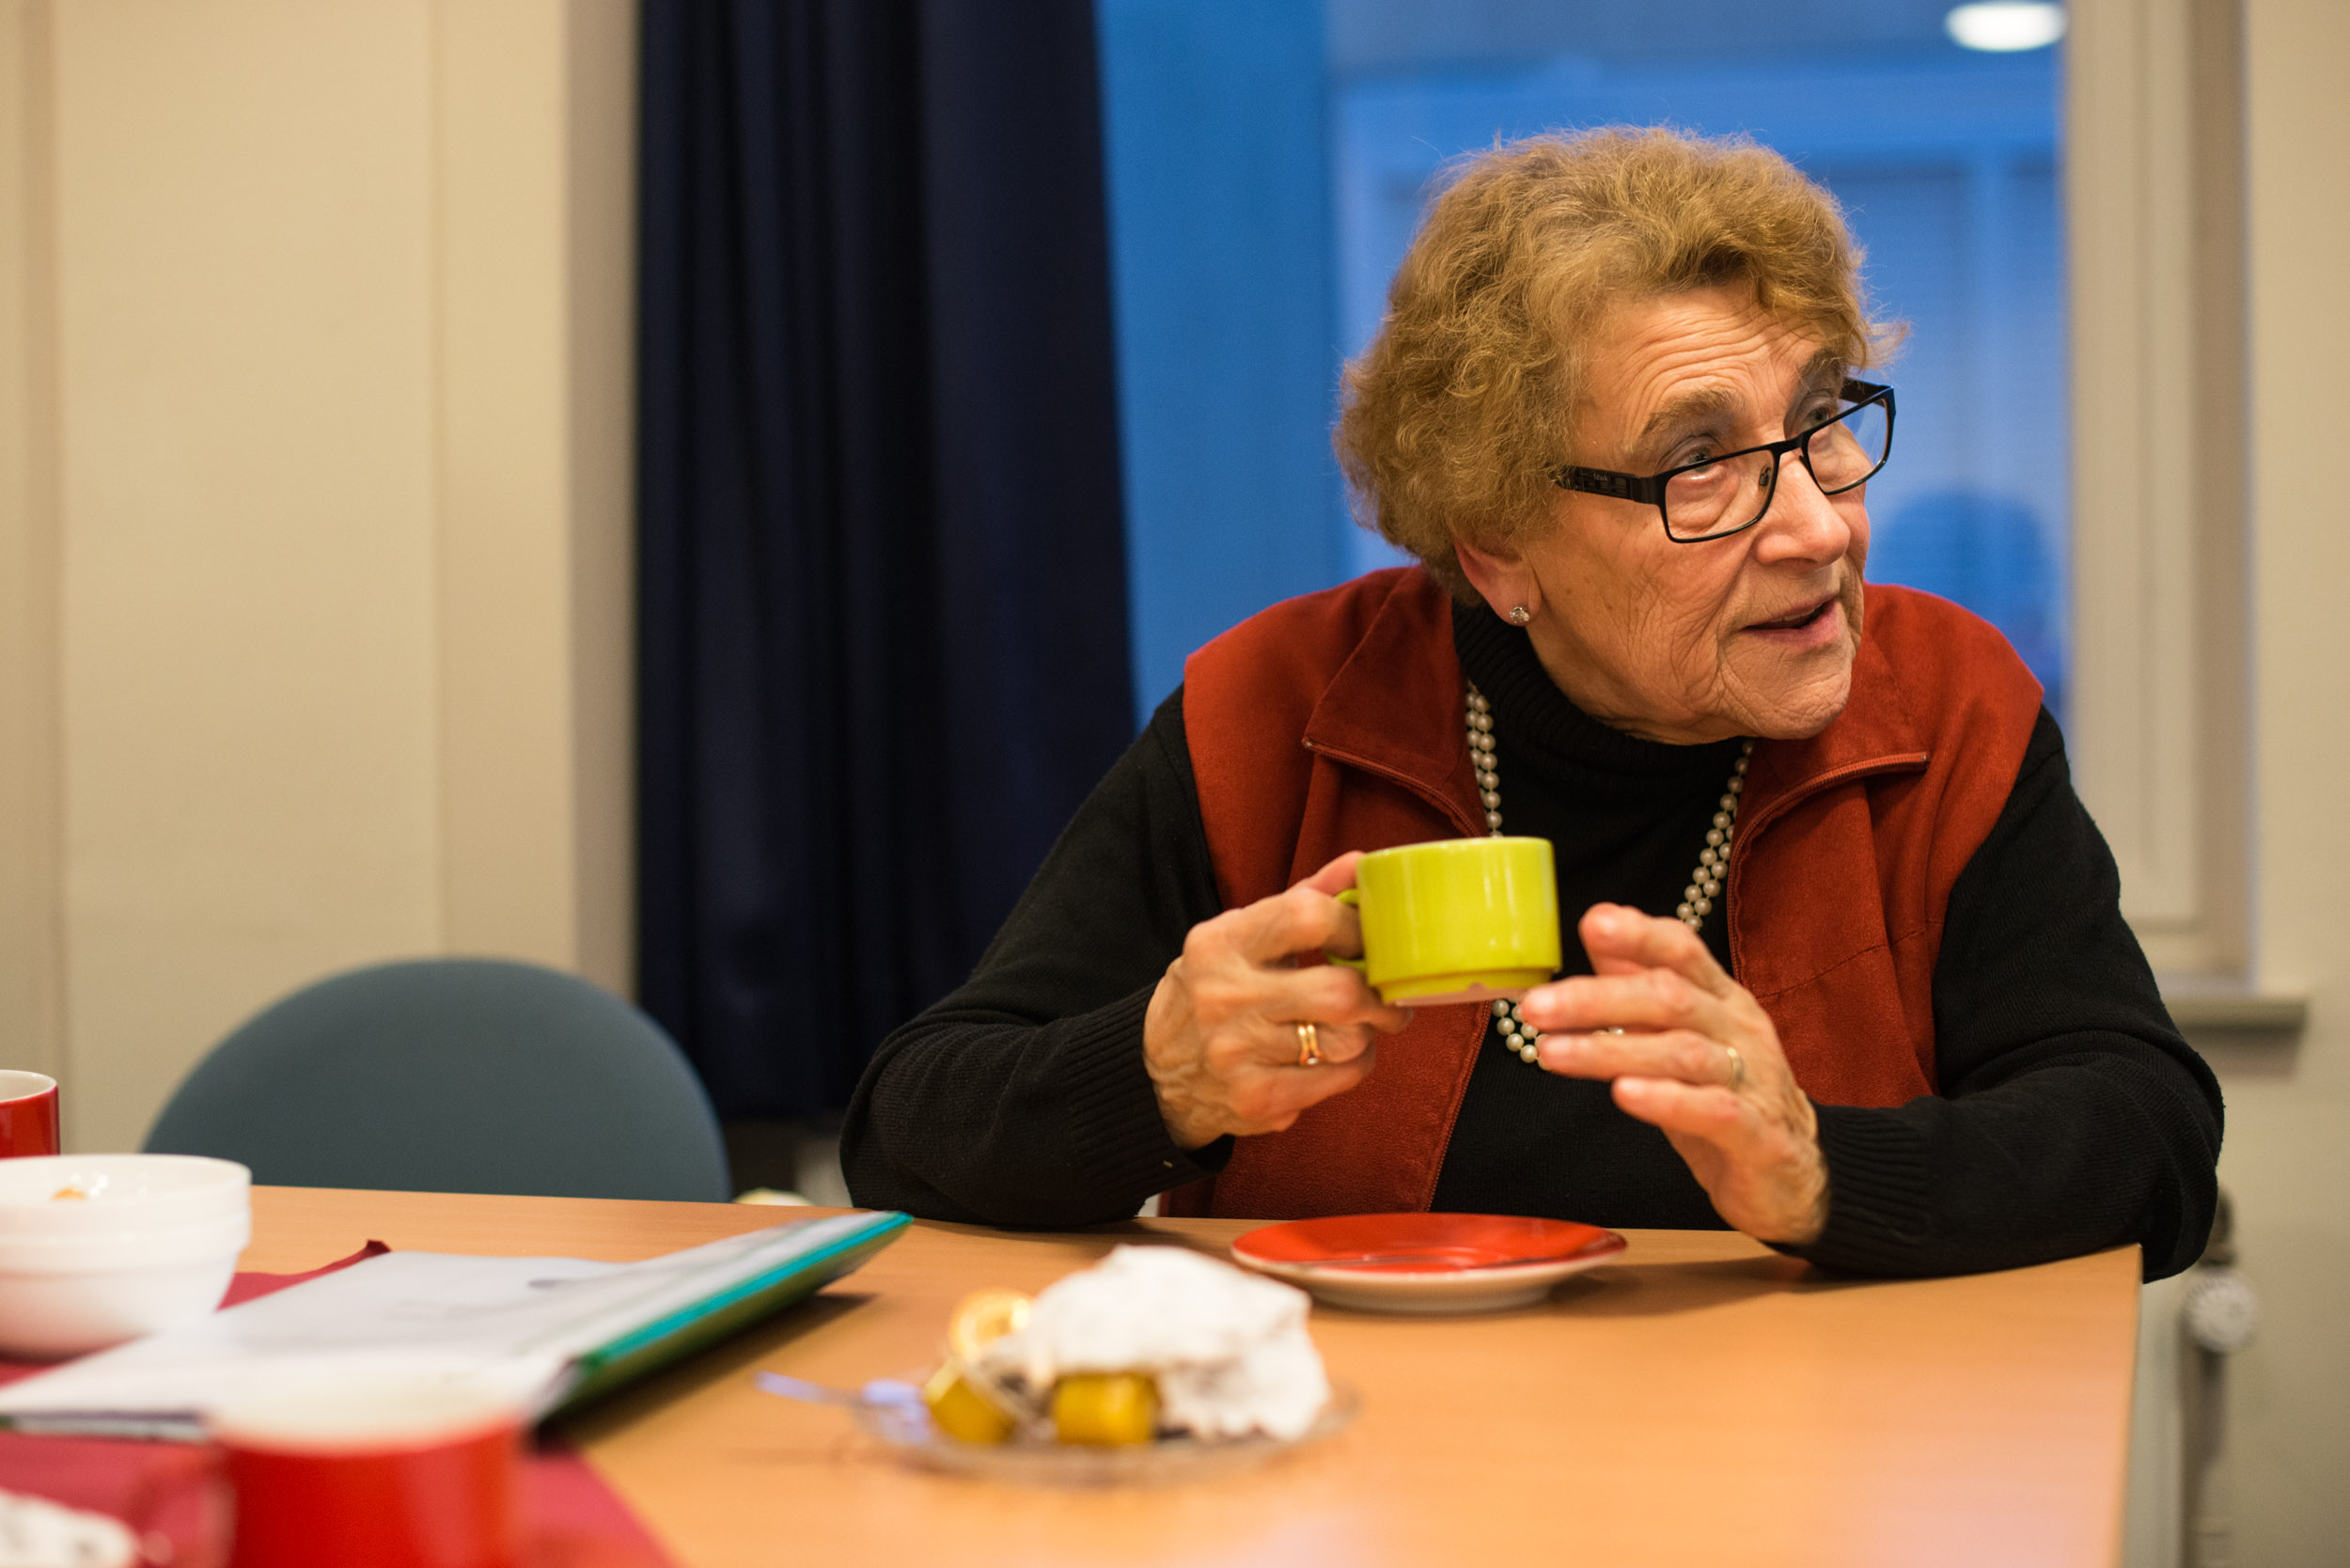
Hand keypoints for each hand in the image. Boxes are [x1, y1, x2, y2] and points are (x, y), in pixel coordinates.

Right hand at [1144, 852, 1415, 1148]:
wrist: (1157, 1071)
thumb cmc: (1218, 990)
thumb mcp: (1243, 936)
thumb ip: (1303, 898)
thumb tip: (1362, 863)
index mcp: (1221, 944)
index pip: (1307, 916)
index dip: (1355, 927)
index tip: (1369, 941)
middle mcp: (1225, 997)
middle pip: (1340, 992)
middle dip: (1379, 996)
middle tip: (1386, 997)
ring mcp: (1239, 1053)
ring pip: (1348, 1040)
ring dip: (1368, 1033)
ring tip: (1356, 1027)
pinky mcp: (1257, 1098)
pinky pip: (1340, 1078)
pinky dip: (1353, 1065)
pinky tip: (1335, 1057)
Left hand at [1517, 904, 1827, 1244]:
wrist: (1792, 1174)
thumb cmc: (1723, 1096)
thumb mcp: (1679, 1035)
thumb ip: (1640, 982)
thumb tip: (1598, 923)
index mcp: (1721, 1000)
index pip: (1683, 951)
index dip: (1640, 933)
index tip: (1591, 925)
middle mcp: (1740, 1031)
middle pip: (1671, 998)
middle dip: (1597, 998)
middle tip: (1535, 1007)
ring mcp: (1755, 1082)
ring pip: (1683, 1052)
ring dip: (1611, 1050)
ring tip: (1550, 1053)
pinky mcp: (1758, 1136)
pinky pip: (1714, 1110)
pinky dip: (1667, 1100)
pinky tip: (1623, 1094)